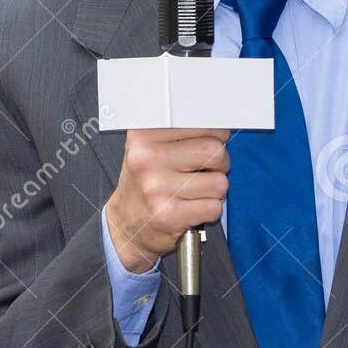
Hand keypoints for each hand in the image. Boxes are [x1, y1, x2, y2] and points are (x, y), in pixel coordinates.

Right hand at [105, 128, 229, 273]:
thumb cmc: (146, 182)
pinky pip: (214, 207)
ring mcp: (157, 187)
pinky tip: (191, 208)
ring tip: (194, 191)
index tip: (211, 142)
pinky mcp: (168, 214)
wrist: (125, 224)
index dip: (216, 135)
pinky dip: (210, 210)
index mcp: (144, 135)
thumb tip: (222, 126)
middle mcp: (147, 158)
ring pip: (219, 182)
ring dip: (215, 190)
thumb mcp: (151, 147)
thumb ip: (182, 130)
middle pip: (214, 150)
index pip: (202, 122)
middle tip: (203, 171)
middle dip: (220, 163)